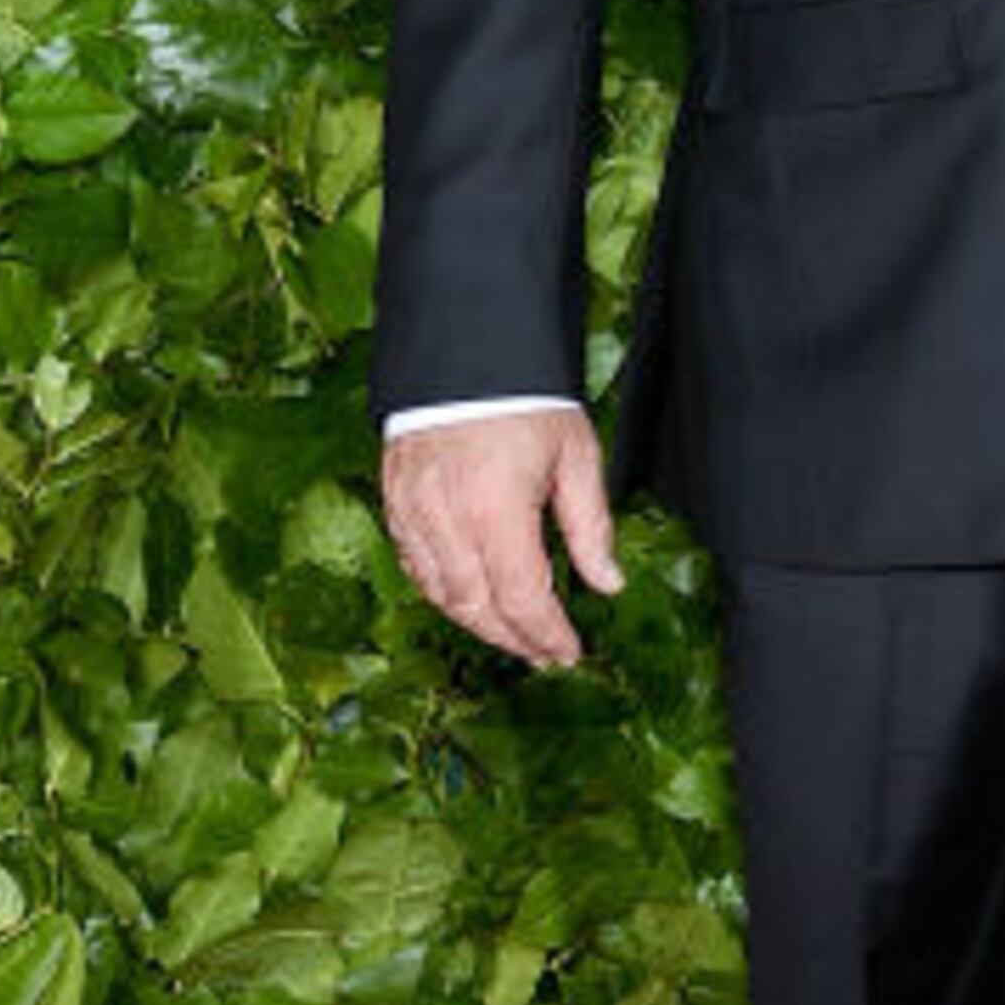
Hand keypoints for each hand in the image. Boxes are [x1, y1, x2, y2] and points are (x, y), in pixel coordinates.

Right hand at [381, 404, 620, 666]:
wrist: (466, 352)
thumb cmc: (524, 399)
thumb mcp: (576, 456)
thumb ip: (590, 526)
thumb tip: (608, 582)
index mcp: (497, 510)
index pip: (523, 598)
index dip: (547, 634)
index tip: (568, 652)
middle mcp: (449, 519)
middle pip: (478, 608)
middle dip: (514, 639)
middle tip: (544, 653)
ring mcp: (414, 512)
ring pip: (442, 594)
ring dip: (478, 623)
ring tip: (512, 634)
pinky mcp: (396, 502)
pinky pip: (416, 566)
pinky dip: (444, 592)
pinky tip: (469, 598)